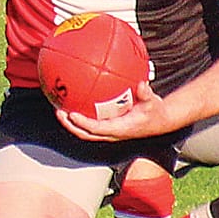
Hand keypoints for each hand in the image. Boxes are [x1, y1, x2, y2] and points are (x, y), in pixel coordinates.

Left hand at [57, 81, 177, 141]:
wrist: (159, 120)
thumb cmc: (155, 111)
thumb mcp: (153, 102)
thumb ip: (146, 94)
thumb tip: (141, 84)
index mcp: (119, 129)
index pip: (97, 129)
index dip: (83, 123)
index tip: (71, 114)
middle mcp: (111, 132)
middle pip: (85, 133)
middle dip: (70, 125)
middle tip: (59, 111)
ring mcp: (108, 131)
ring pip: (85, 130)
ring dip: (71, 122)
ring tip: (59, 107)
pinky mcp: (108, 126)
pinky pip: (91, 122)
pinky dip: (80, 115)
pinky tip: (74, 100)